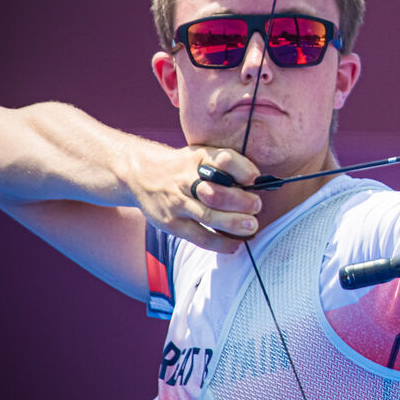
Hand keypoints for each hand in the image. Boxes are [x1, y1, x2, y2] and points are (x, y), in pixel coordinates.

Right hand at [131, 146, 261, 252]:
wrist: (142, 175)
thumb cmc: (184, 167)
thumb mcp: (202, 155)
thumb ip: (227, 165)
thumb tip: (258, 181)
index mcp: (198, 158)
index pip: (224, 160)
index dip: (242, 170)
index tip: (256, 179)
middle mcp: (185, 179)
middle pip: (216, 192)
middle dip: (241, 202)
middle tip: (257, 206)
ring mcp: (177, 203)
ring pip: (208, 216)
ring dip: (233, 223)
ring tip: (251, 227)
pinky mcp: (171, 223)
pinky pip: (199, 237)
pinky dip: (219, 243)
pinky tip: (235, 244)